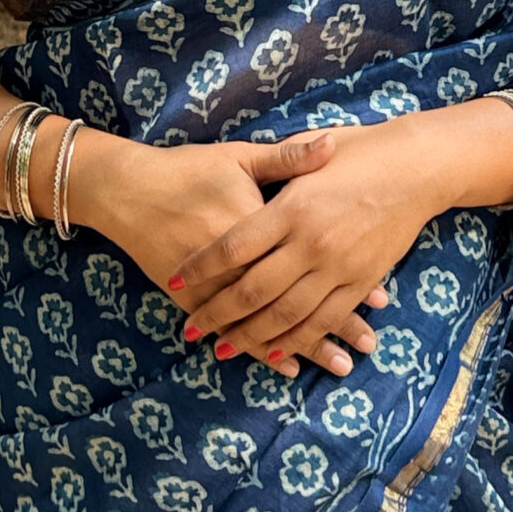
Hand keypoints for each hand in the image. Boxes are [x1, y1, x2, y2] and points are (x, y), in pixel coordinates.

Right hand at [71, 131, 385, 376]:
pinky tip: (286, 366)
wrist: (129, 191)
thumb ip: (289, 158)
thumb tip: (333, 144)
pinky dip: (263, 351)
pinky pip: (235, 333)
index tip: (382, 300)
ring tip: (342, 365)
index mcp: (262, 226)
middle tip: (369, 345)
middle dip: (337, 325)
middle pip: (298, 300)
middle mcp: (243, 264)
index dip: (348, 280)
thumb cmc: (189, 170)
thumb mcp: (240, 158)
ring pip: (270, 325)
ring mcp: (218, 288)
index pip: (315, 260)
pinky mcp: (196, 301)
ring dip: (307, 346)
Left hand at [171, 125, 430, 377]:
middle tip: (191, 330)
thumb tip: (239, 170)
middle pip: (254, 289)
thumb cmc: (362, 151)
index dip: (203, 266)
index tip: (176, 280)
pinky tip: (277, 352)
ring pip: (287, 313)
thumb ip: (277, 165)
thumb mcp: (313, 151)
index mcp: (293, 207)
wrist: (418, 168)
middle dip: (218, 313)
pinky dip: (298, 339)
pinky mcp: (361, 281)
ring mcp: (338, 267)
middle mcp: (312, 242)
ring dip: (252, 336)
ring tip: (223, 349)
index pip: (235, 245)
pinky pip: (324, 319)